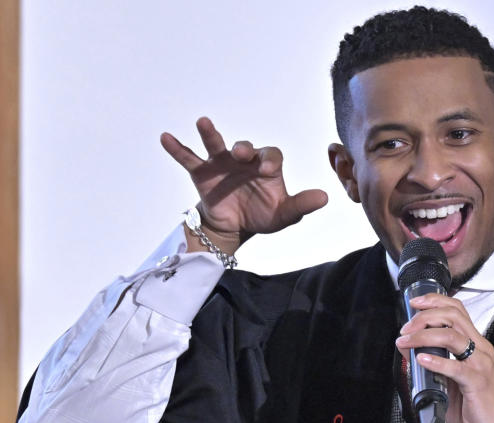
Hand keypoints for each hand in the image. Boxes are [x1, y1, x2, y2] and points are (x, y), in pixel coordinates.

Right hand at [160, 117, 328, 253]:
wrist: (235, 228)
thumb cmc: (263, 215)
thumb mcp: (285, 214)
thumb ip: (302, 205)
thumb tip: (325, 197)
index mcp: (267, 166)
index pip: (272, 155)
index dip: (270, 160)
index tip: (267, 170)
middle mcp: (244, 160)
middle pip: (245, 147)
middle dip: (243, 148)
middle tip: (240, 154)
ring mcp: (221, 164)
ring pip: (216, 145)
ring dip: (210, 134)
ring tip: (203, 122)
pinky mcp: (202, 173)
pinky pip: (188, 158)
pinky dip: (177, 148)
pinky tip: (166, 137)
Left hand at [395, 294, 493, 422]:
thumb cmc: (474, 406)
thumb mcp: (449, 380)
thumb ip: (432, 365)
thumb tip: (408, 351)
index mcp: (476, 344)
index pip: (458, 310)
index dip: (436, 301)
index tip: (415, 303)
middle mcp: (481, 348)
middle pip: (453, 316)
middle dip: (424, 316)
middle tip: (406, 328)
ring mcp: (481, 364)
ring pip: (451, 335)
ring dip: (423, 335)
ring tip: (406, 342)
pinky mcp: (477, 381)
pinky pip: (455, 366)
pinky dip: (435, 360)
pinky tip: (421, 359)